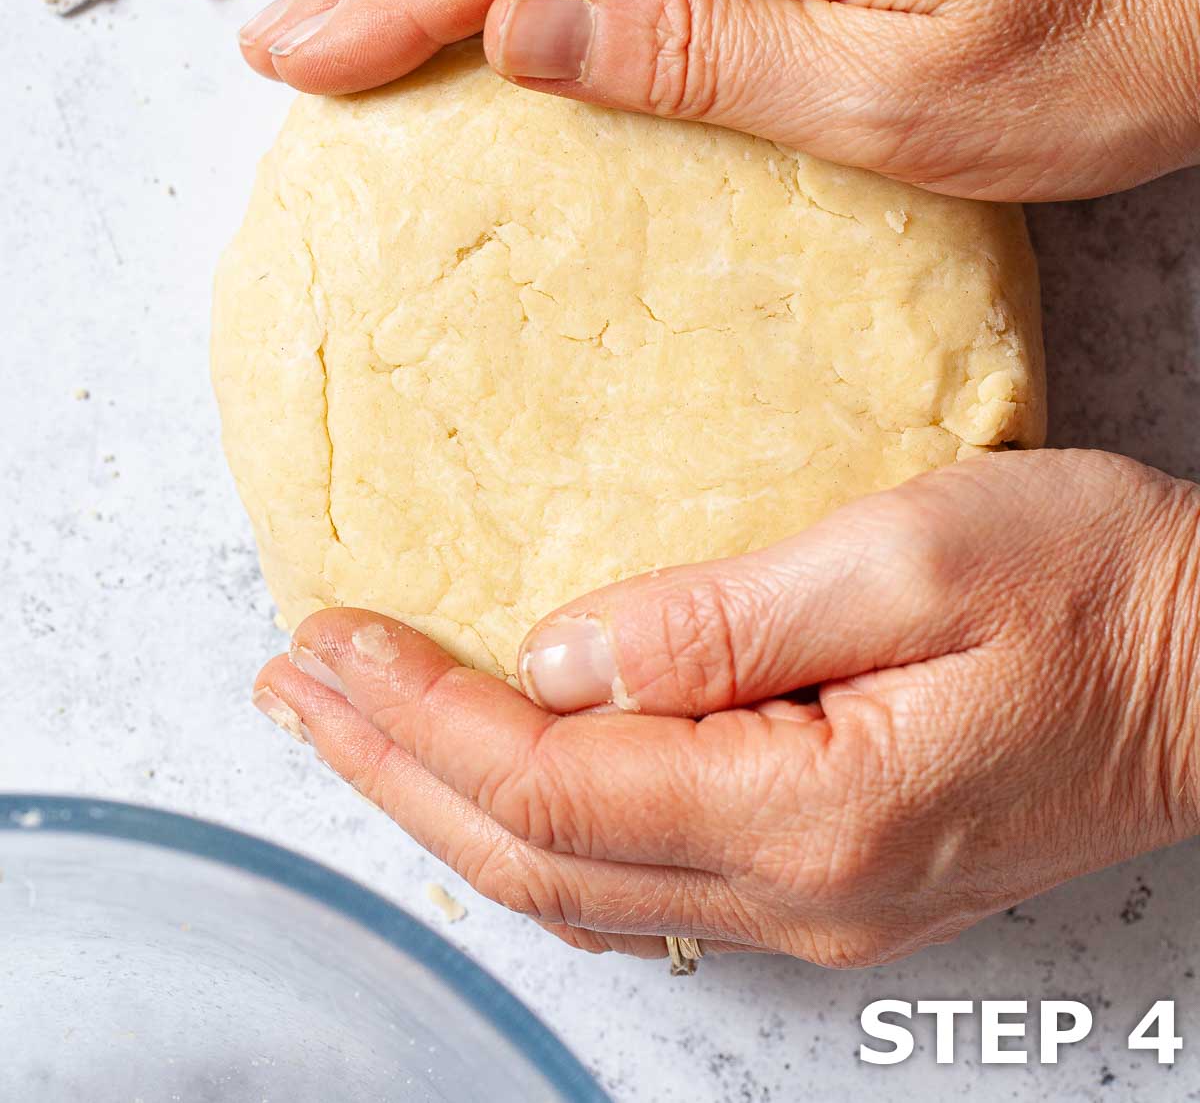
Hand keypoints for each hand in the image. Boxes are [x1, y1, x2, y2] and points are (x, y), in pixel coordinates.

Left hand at [252, 449, 1199, 963]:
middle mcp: (799, 888)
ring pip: (571, 879)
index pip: (548, 779)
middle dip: (391, 767)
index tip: (326, 631)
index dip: (416, 712)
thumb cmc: (1095, 585)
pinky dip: (530, 822)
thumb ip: (727, 620)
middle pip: (533, 850)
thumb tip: (561, 655)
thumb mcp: (915, 555)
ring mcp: (815, 901)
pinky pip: (635, 874)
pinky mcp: (832, 875)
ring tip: (351, 725)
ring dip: (442, 799)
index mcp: (811, 809)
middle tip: (292, 685)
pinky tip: (489, 774)